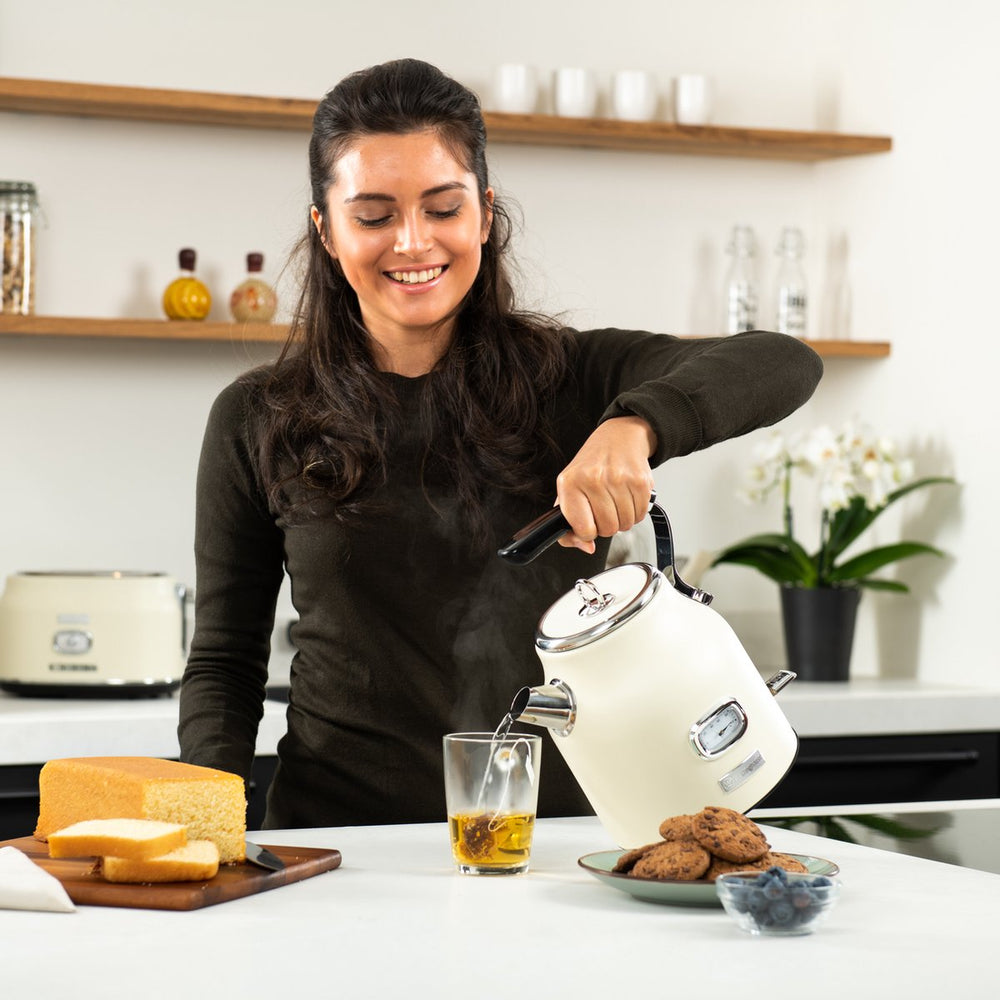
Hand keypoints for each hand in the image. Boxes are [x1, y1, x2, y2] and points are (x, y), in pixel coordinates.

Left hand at [555, 416, 657, 553]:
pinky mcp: (640, 481)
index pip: (584, 530)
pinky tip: (627, 496)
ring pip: (625, 524)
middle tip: (604, 507)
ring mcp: (618, 479)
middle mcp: (594, 479)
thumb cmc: (591, 466)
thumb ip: (570, 526)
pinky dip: (635, 511)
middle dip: (607, 524)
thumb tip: (587, 547)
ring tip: (616, 500)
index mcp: (570, 483)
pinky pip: (640, 515)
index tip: (589, 521)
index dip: (588, 531)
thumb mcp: (569, 491)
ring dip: (622, 518)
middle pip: (607, 529)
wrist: (618, 438)